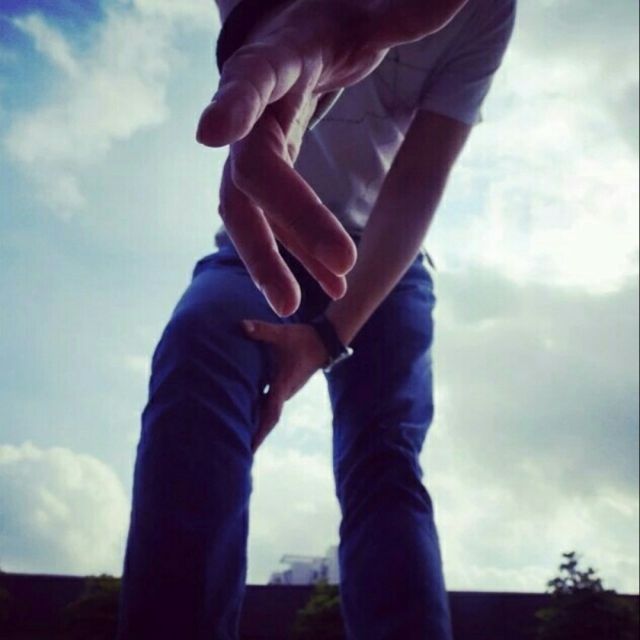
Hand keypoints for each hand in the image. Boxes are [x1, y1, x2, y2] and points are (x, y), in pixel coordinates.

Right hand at [198, 0, 468, 316]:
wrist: (292, 43)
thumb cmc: (329, 28)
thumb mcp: (368, 18)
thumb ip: (404, 14)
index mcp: (278, 61)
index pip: (251, 80)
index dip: (231, 104)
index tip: (211, 133)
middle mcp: (254, 112)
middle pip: (253, 173)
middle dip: (292, 221)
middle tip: (341, 265)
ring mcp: (254, 148)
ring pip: (245, 211)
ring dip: (269, 259)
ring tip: (295, 306)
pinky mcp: (265, 176)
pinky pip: (270, 222)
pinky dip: (298, 254)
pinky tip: (331, 286)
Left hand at [242, 318, 327, 452]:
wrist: (324, 342)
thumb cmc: (302, 338)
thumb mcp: (281, 334)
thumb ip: (261, 331)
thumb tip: (242, 326)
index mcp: (283, 385)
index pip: (270, 414)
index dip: (259, 432)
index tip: (250, 449)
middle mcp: (284, 393)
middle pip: (267, 421)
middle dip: (254, 436)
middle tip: (238, 454)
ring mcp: (285, 392)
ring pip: (268, 414)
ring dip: (257, 427)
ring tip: (240, 441)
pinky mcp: (285, 387)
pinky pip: (270, 406)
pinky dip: (259, 414)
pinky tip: (246, 417)